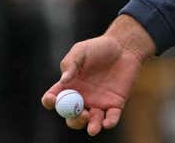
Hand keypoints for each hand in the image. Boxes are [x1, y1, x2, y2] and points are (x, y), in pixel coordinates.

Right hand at [41, 14, 155, 135]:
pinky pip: (111, 118)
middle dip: (74, 120)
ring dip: (91, 127)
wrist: (125, 47)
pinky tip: (107, 123)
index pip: (54, 99)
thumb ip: (71, 63)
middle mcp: (81, 98)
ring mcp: (98, 103)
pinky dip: (109, 123)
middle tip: (81, 113)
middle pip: (72, 117)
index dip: (50, 101)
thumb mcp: (81, 50)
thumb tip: (64, 81)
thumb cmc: (99, 47)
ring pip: (91, 122)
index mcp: (69, 86)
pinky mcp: (115, 104)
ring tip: (93, 127)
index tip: (52, 100)